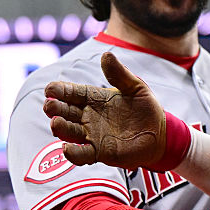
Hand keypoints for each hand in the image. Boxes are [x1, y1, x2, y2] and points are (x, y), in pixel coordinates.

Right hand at [43, 52, 179, 168]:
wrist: (160, 133)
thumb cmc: (146, 108)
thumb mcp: (135, 87)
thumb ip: (120, 73)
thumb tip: (106, 54)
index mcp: (94, 98)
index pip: (72, 93)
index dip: (60, 90)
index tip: (50, 89)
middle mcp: (88, 117)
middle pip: (65, 112)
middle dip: (55, 108)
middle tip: (49, 106)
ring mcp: (92, 135)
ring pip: (70, 132)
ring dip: (60, 128)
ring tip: (56, 123)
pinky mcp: (100, 152)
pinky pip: (82, 154)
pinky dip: (73, 154)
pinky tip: (67, 149)